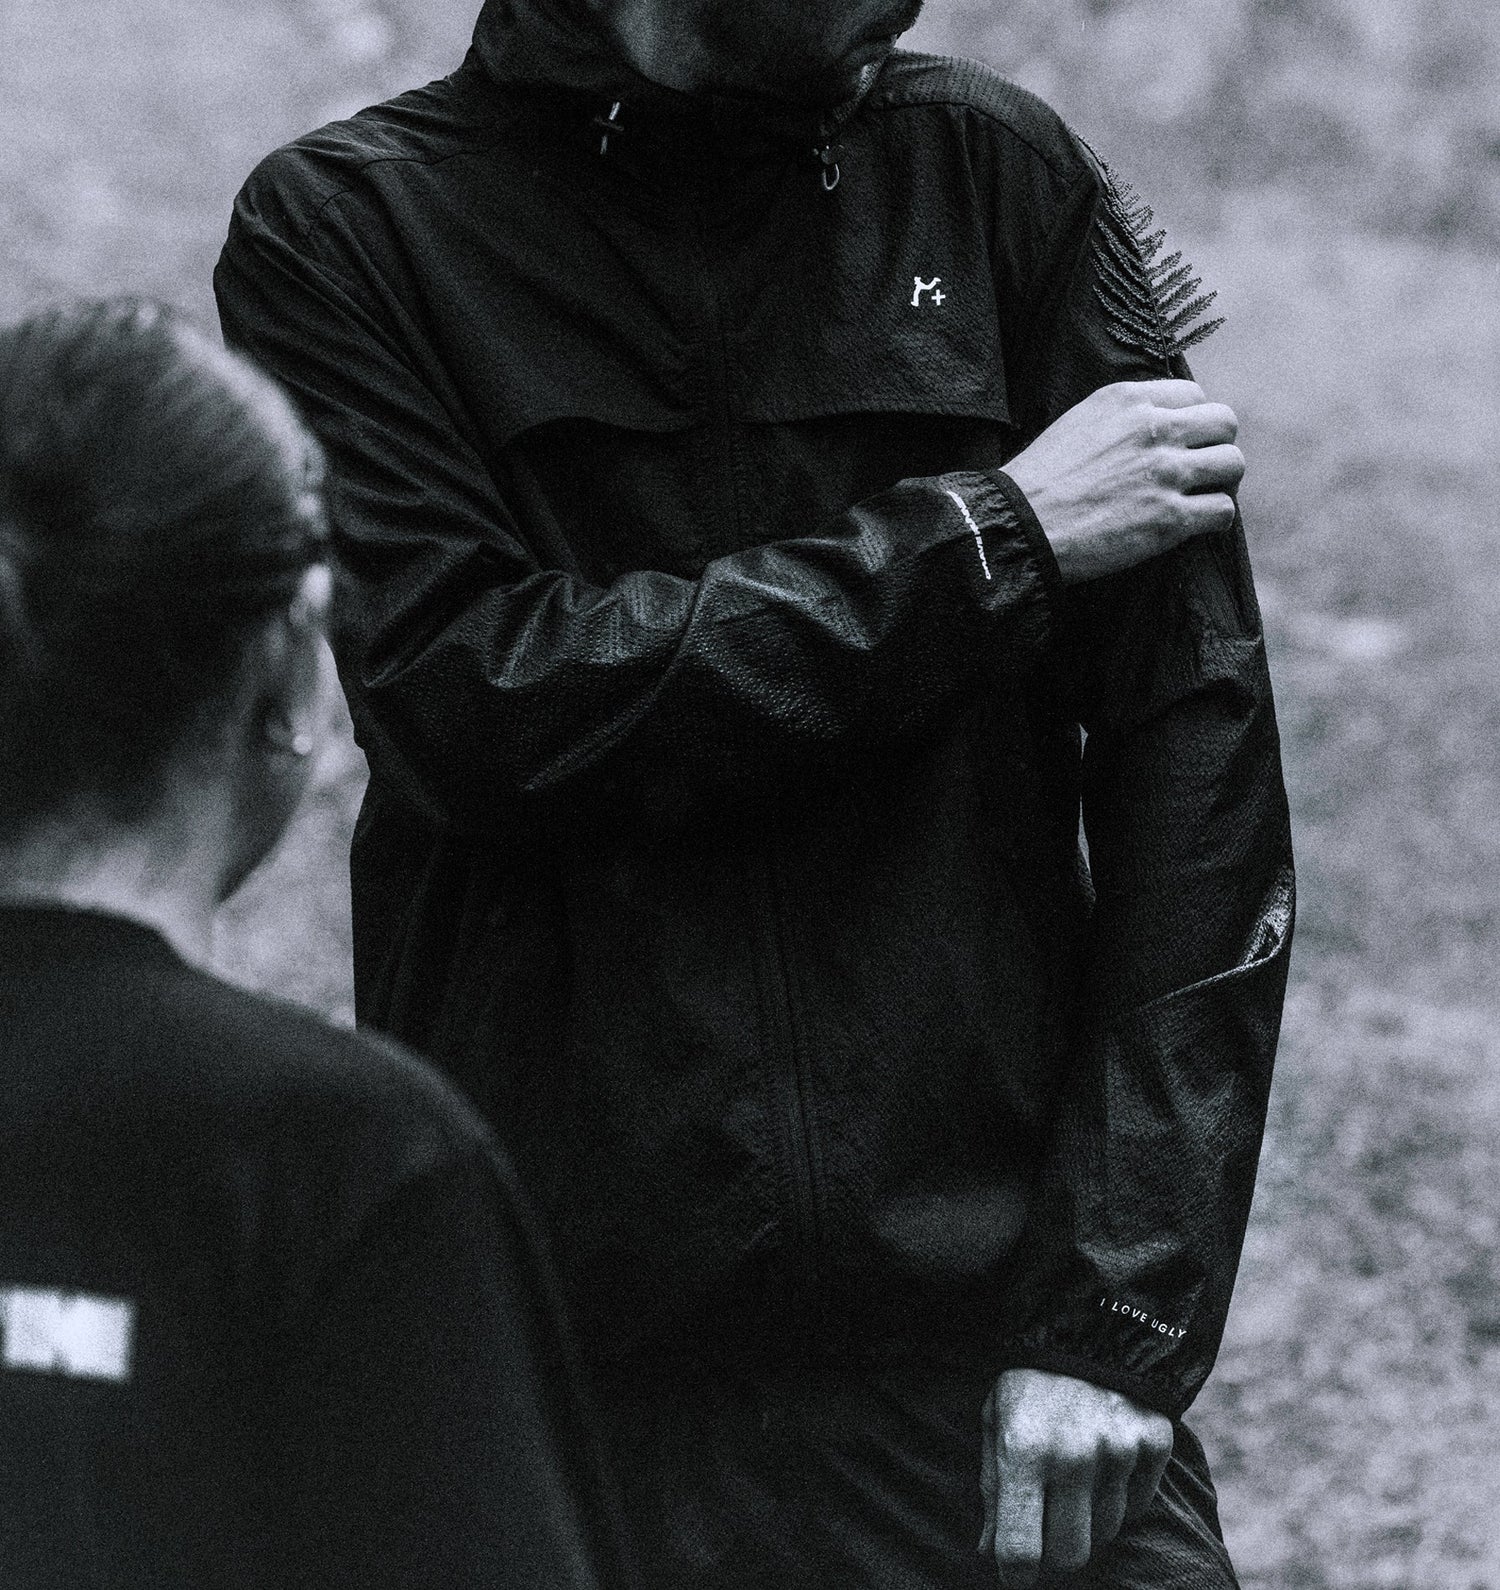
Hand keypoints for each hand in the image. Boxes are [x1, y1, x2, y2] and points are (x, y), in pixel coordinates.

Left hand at [979, 1368, 1173, 1586]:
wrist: (1089, 1321)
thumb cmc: (1029, 1379)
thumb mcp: (996, 1421)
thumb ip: (994, 1487)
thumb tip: (991, 1552)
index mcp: (1023, 1449)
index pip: (1020, 1547)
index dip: (1015, 1574)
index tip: (1016, 1573)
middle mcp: (1073, 1454)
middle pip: (1070, 1554)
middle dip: (1055, 1552)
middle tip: (1047, 1528)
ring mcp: (1118, 1450)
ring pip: (1105, 1532)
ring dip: (1088, 1521)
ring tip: (1074, 1482)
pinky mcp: (1153, 1443)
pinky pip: (1138, 1505)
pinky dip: (1121, 1498)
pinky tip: (1104, 1464)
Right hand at [1001, 379, 1244, 585]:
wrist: (1021, 525)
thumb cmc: (1041, 479)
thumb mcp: (1079, 421)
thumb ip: (1124, 415)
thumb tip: (1159, 422)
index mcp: (1130, 400)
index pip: (1195, 395)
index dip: (1192, 420)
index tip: (1181, 441)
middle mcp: (1155, 429)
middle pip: (1224, 423)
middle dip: (1215, 445)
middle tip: (1198, 468)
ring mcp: (1166, 473)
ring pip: (1232, 464)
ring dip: (1221, 481)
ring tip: (1201, 495)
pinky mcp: (1171, 519)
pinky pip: (1223, 510)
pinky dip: (1215, 518)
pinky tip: (1196, 524)